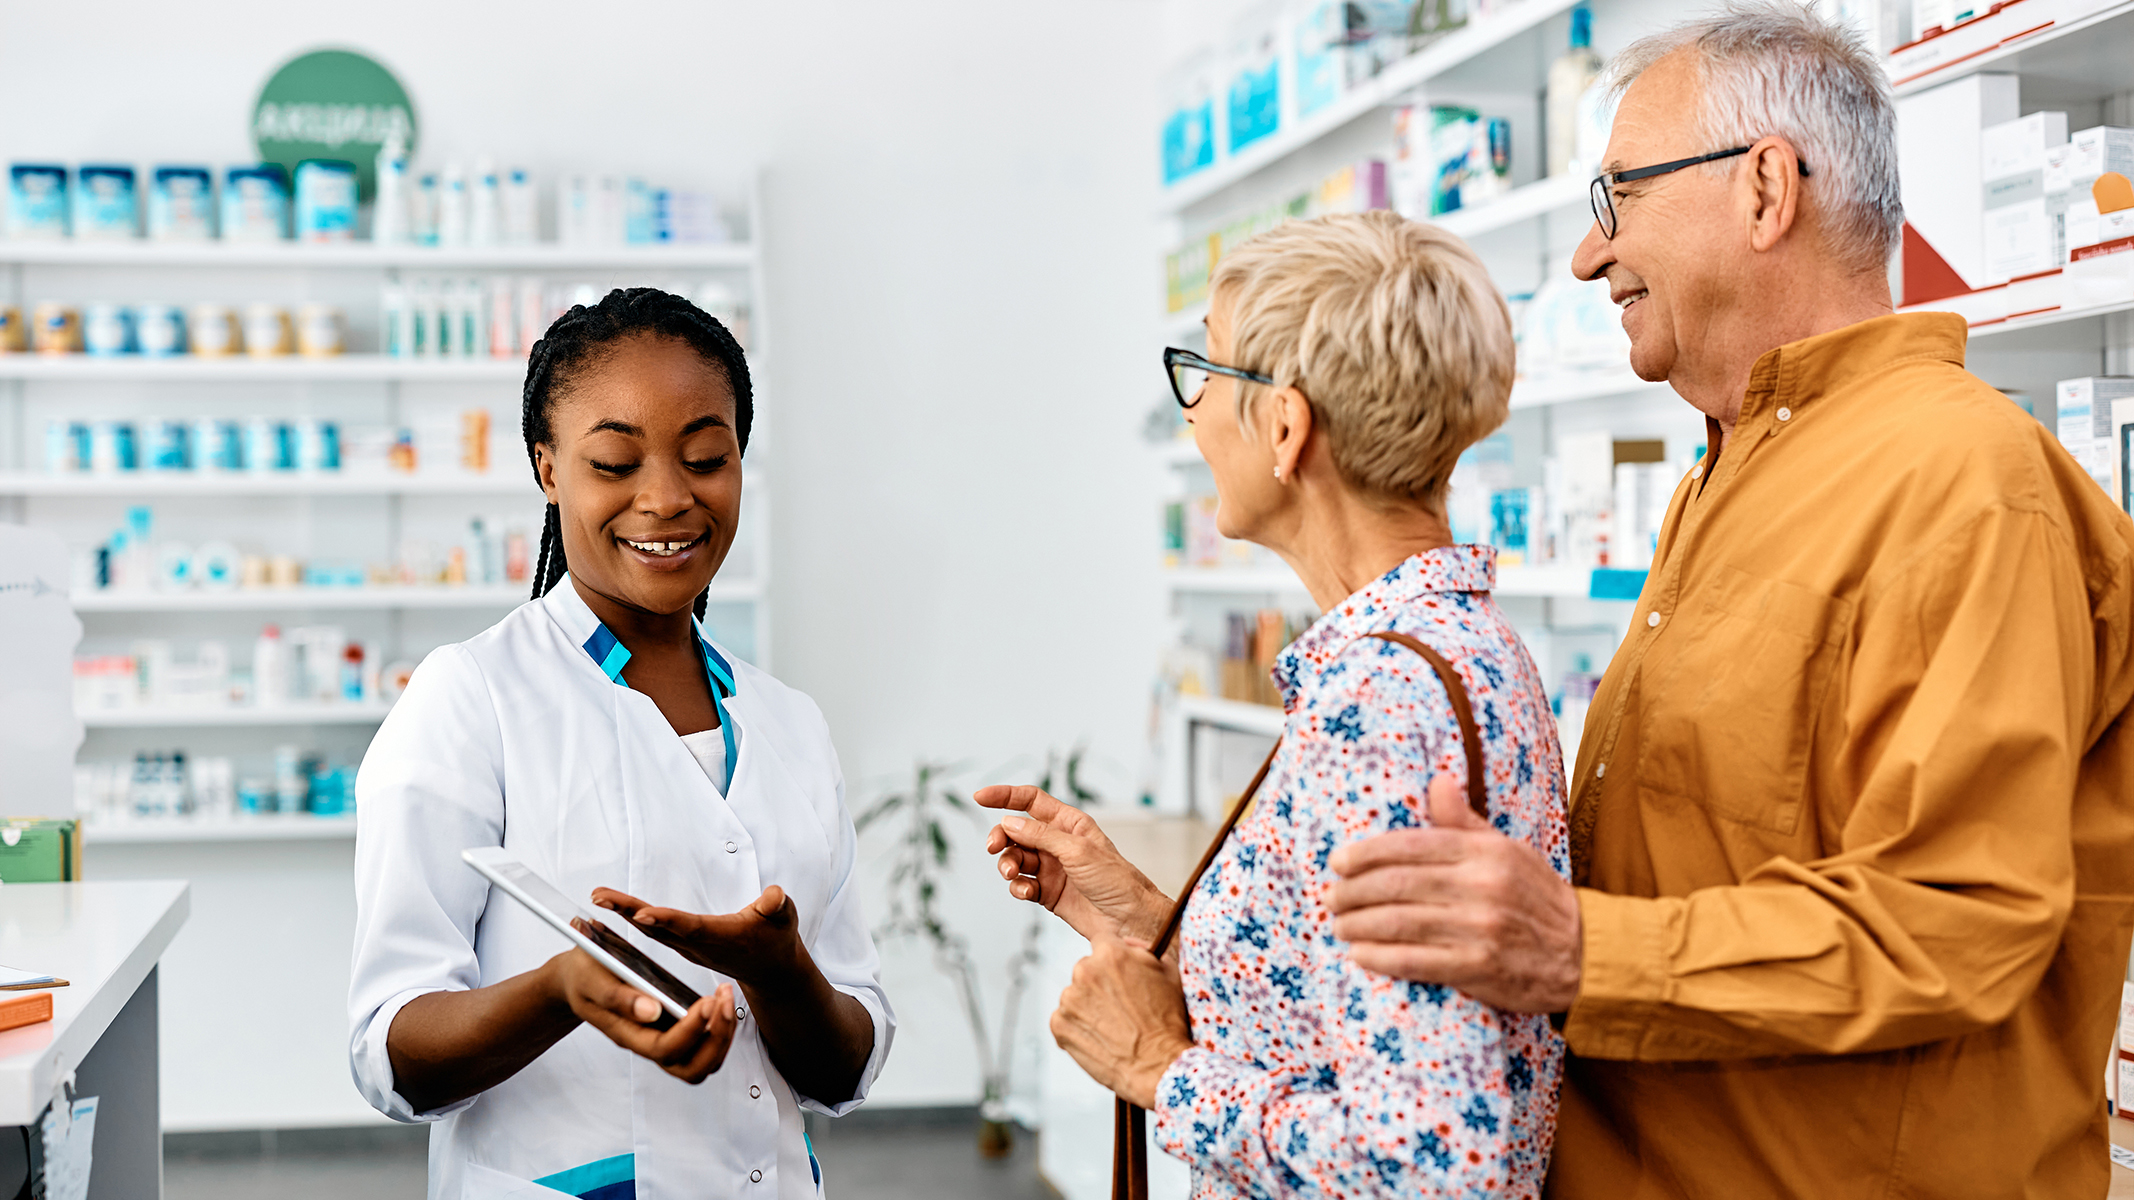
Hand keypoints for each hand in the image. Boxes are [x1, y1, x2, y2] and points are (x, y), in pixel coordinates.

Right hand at [546, 948, 736, 1082]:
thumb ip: (618, 997)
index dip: (690, 1031)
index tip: (706, 1001)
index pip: (664, 1049)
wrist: (577, 979)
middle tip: (723, 999)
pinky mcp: (670, 1031)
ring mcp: (660, 1040)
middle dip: (716, 1038)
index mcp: (625, 1033)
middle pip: (691, 1068)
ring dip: (722, 1034)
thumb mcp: (592, 978)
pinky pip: (702, 1046)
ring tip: (724, 996)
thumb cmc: (583, 976)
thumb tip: (651, 1012)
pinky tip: (717, 999)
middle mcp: (646, 1043)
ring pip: (701, 1061)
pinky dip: (717, 1027)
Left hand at [591, 885, 803, 990]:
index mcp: (721, 937)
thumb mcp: (785, 920)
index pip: (689, 928)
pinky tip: (616, 910)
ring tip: (599, 898)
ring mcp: (689, 947)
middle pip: (659, 928)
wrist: (771, 969)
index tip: (641, 914)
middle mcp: (699, 945)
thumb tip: (774, 896)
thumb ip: (778, 907)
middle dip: (628, 912)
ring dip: (624, 914)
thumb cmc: (777, 940)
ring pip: (652, 930)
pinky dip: (634, 920)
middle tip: (600, 898)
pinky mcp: (686, 944)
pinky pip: (655, 932)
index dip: (666, 921)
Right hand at [975, 784, 1168, 941]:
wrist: (1128, 921)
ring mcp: (1052, 868)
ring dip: (1008, 865)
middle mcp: (1058, 843)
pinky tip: (1026, 892)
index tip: (980, 797)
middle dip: (1002, 837)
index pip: (1031, 801)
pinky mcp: (1048, 892)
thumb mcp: (1077, 851)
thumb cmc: (1115, 880)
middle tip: (994, 847)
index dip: (1005, 796)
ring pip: (1016, 859)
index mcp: (1069, 823)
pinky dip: (1018, 887)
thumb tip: (1009, 822)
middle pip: (1016, 831)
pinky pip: (1022, 884)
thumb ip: (1040, 836)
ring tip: (1012, 875)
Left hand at [1049, 937, 1193, 1108]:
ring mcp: (1069, 999)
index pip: (1103, 942)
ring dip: (1088, 1007)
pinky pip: (1065, 1020)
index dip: (1114, 959)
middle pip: (1087, 970)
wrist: (1160, 1066)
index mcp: (1111, 953)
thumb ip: (1143, 950)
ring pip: (1075, 996)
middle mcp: (1084, 971)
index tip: (1119, 974)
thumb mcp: (1168, 973)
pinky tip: (1100, 1039)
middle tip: (1121, 1008)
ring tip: (1113, 1027)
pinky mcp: (1059, 1025)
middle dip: (1100, 985)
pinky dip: (1078, 1029)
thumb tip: (1126, 943)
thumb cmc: (1169, 1021)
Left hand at [1327, 773, 1583, 1012]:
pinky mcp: (1479, 968)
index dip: (1366, 854)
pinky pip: (1417, 961)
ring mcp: (1480, 929)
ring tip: (1339, 925)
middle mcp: (1482, 886)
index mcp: (1485, 852)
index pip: (1410, 845)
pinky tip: (1361, 955)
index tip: (1339, 861)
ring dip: (1359, 925)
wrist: (1584, 953)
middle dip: (1353, 891)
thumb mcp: (1508, 849)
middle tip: (1330, 897)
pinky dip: (1382, 958)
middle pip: (1397, 884)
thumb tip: (1437, 781)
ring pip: (1400, 922)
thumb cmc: (1536, 897)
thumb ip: (1464, 821)